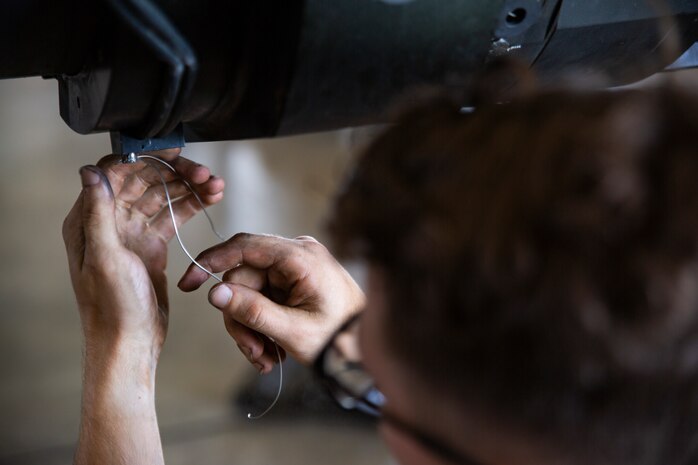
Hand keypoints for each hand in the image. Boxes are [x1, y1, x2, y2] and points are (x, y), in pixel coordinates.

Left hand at [62, 149, 224, 355]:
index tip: (175, 151)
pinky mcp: (152, 245)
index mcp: (90, 220)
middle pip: (144, 181)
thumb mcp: (104, 257)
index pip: (116, 173)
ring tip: (216, 185)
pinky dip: (191, 205)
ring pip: (163, 196)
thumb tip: (89, 171)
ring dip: (188, 187)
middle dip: (175, 173)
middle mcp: (110, 221)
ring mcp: (133, 233)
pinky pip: (173, 216)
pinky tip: (210, 198)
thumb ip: (98, 212)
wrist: (131, 341)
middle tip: (204, 173)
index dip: (145, 158)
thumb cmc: (113, 306)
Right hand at [177, 233, 364, 371]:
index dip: (211, 262)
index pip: (245, 246)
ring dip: (251, 329)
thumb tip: (214, 293)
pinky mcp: (293, 282)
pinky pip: (262, 299)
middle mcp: (296, 254)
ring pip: (248, 293)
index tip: (189, 284)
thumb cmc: (340, 338)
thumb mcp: (293, 331)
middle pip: (242, 279)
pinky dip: (262, 326)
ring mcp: (294, 268)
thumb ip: (252, 311)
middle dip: (241, 319)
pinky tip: (273, 352)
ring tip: (267, 359)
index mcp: (301, 256)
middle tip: (254, 353)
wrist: (365, 350)